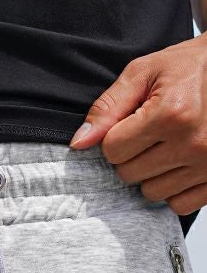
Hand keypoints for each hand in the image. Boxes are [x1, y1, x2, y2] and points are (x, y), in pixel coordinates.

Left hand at [68, 32, 206, 215]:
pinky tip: (179, 165)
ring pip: (151, 192)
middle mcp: (193, 143)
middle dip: (131, 155)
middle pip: (129, 174)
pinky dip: (174, 190)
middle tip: (149, 134)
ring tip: (166, 147)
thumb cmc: (190, 68)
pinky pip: (180, 205)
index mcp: (172, 113)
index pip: (113, 150)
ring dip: (151, 174)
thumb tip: (79, 143)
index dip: (114, 137)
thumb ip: (108, 107)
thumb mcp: (145, 73)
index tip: (130, 123)